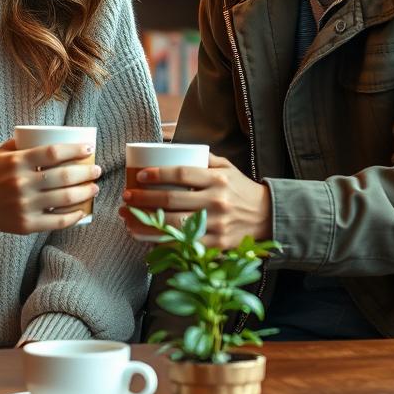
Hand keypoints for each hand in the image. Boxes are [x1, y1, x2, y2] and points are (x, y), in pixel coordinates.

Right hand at [0, 139, 100, 234]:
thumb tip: (54, 135)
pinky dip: (73, 217)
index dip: (75, 150)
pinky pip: (56, 221)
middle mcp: (22, 183)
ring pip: (64, 199)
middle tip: (97, 170)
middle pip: (63, 176)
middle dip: (86, 172)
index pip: (53, 152)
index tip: (89, 148)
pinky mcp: (25, 225)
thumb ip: (24, 143)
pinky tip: (82, 211)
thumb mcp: (2, 152)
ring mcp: (24, 206)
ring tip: (94, 188)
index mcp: (17, 161)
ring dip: (85, 193)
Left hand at [119, 154, 271, 249]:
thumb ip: (201, 158)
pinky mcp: (216, 246)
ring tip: (127, 217)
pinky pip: (182, 246)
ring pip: (173, 226)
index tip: (139, 174)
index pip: (182, 174)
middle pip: (172, 200)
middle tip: (126, 196)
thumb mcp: (226, 167)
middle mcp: (217, 202)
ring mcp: (216, 226)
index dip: (157, 174)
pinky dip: (160, 243)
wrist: (267, 216)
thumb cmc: (239, 189)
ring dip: (144, 222)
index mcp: (218, 179)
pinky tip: (144, 237)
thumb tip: (168, 146)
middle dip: (143, 198)